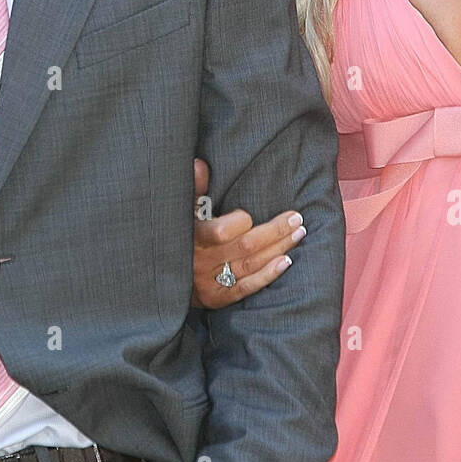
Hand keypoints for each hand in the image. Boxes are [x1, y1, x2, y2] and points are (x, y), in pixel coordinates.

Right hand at [191, 157, 304, 308]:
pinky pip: (247, 287)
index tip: (250, 214)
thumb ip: (193, 188)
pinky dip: (268, 275)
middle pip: (245, 246)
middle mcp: (203, 261)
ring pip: (251, 264)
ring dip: (278, 248)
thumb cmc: (176, 238)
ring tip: (298, 234)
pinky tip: (286, 262)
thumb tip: (200, 163)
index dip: (240, 222)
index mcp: (192, 237)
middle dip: (274, 231)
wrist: (162, 279)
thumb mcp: (179, 212)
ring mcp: (211, 282)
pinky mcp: (217, 298)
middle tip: (296, 218)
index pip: (221, 232)